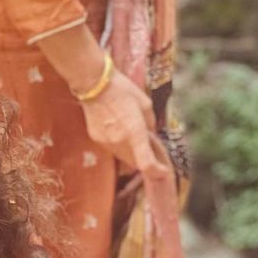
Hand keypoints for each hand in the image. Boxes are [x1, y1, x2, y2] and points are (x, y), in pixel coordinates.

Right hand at [80, 69, 169, 185]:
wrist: (94, 85)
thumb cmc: (123, 90)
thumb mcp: (145, 104)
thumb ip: (150, 123)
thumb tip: (151, 136)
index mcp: (135, 133)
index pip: (146, 164)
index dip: (157, 172)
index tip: (163, 170)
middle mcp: (120, 142)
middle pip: (135, 163)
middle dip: (145, 159)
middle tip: (150, 148)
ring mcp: (106, 143)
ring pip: (123, 157)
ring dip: (131, 152)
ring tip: (133, 136)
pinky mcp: (97, 140)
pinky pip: (112, 149)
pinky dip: (119, 145)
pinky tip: (119, 129)